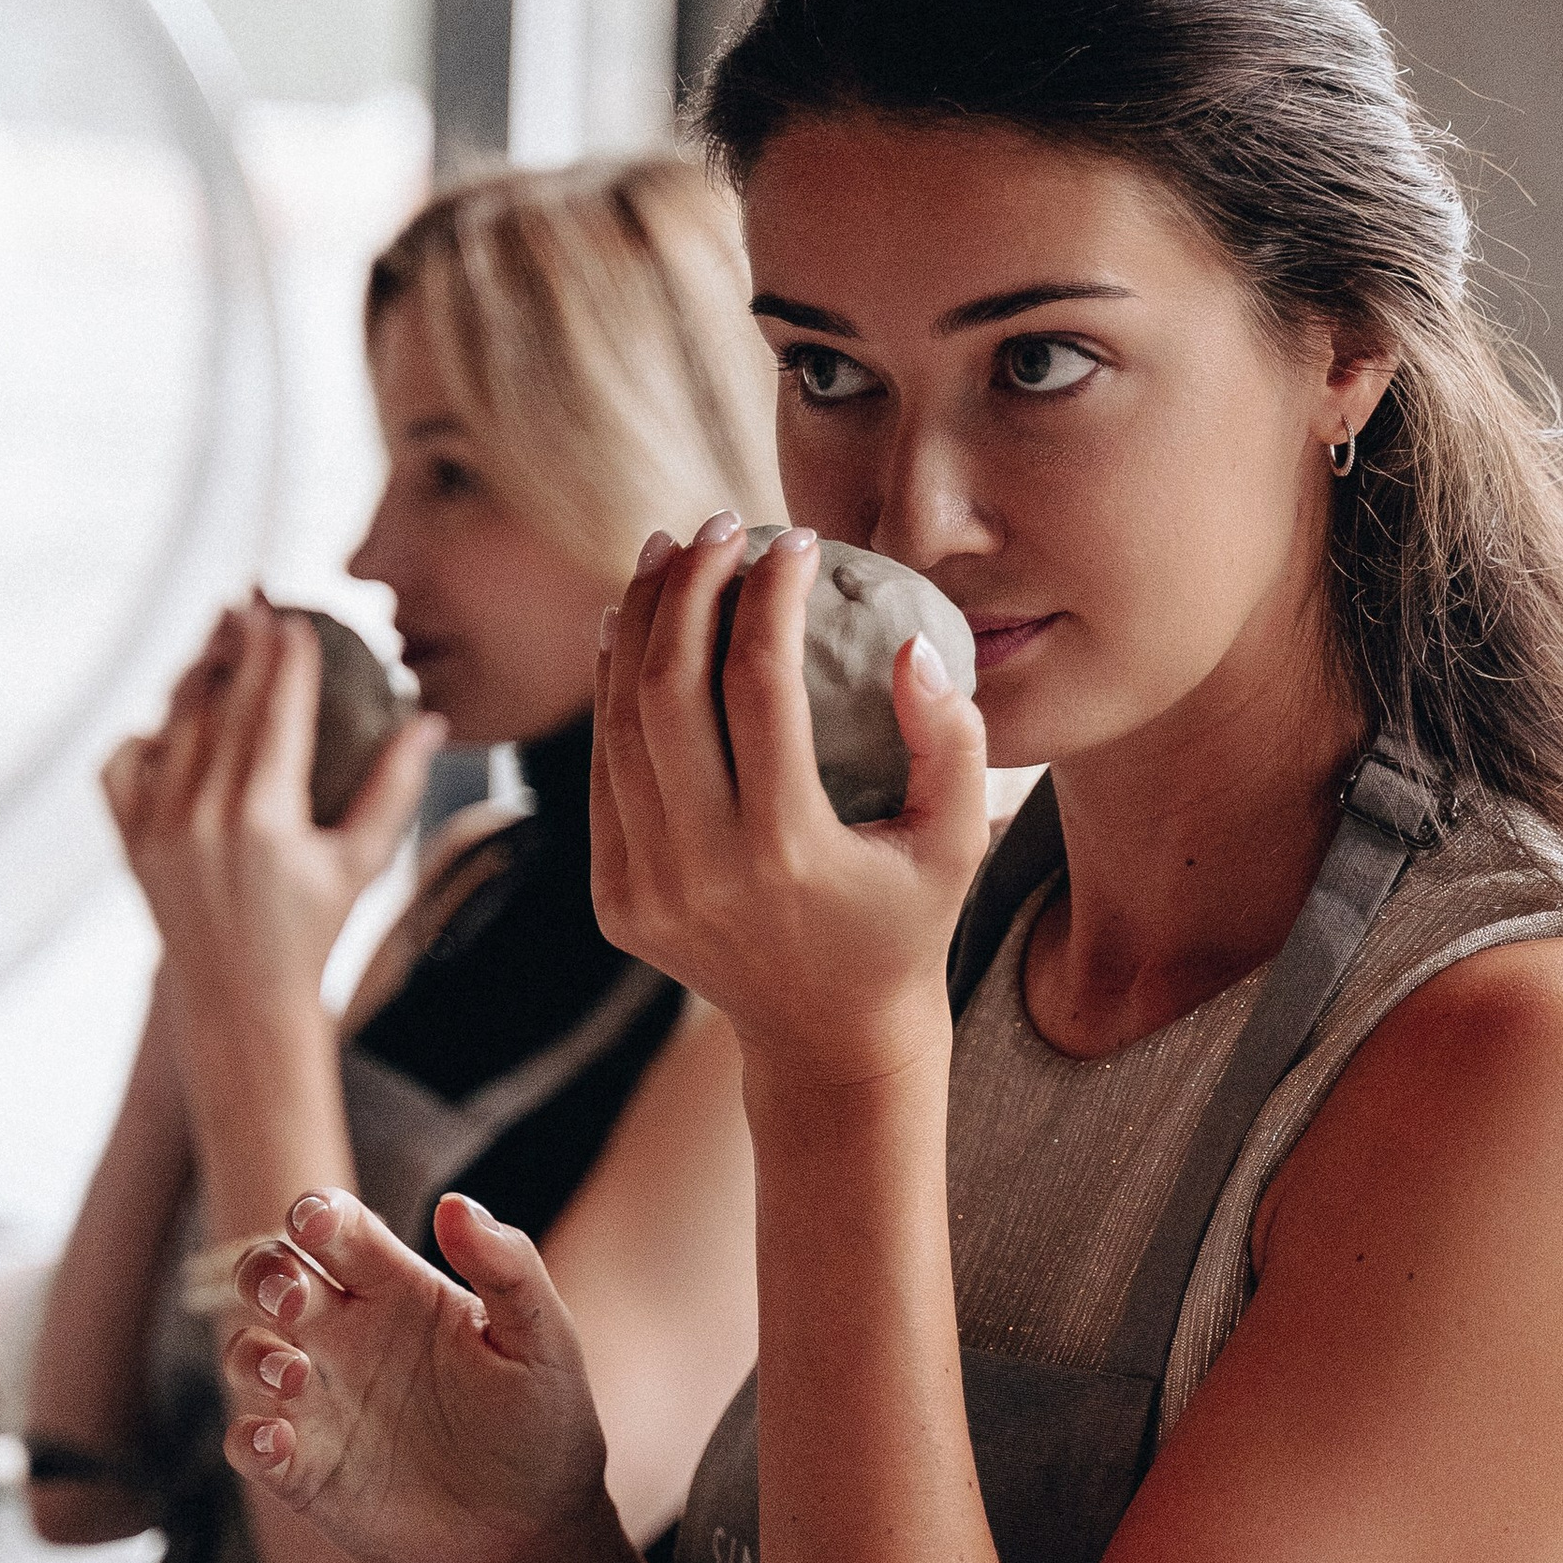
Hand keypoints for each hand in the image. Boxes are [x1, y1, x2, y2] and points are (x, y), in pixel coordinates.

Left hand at [103, 602, 441, 1021]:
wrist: (241, 1002)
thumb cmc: (313, 934)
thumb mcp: (363, 864)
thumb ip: (395, 789)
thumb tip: (429, 723)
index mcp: (266, 818)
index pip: (278, 711)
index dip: (287, 658)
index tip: (296, 618)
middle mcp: (204, 815)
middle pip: (223, 702)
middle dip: (240, 646)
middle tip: (254, 601)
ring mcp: (159, 826)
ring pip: (174, 723)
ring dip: (197, 674)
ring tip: (218, 635)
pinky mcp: (131, 841)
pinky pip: (124, 764)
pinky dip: (145, 733)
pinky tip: (172, 719)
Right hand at [221, 1186, 611, 1562]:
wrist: (537, 1542)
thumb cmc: (547, 1432)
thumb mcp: (543, 1343)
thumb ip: (509, 1268)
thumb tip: (454, 1205)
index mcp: (400, 1290)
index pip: (337, 1230)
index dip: (316, 1215)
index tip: (319, 1224)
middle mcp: (348, 1337)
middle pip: (270, 1276)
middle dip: (261, 1272)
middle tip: (293, 1297)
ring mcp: (322, 1404)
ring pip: (245, 1352)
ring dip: (251, 1354)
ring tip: (297, 1378)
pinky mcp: (306, 1471)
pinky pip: (248, 1443)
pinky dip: (249, 1438)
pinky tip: (281, 1443)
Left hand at [592, 517, 990, 1088]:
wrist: (828, 1038)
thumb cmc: (905, 923)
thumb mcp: (958, 840)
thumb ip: (954, 740)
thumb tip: (912, 646)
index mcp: (787, 851)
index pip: (760, 685)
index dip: (770, 595)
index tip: (794, 540)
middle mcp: (702, 870)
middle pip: (668, 688)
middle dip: (690, 588)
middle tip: (719, 524)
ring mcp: (646, 887)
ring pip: (619, 722)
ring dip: (640, 623)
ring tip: (671, 554)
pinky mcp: (614, 897)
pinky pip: (604, 770)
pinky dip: (611, 688)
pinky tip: (633, 629)